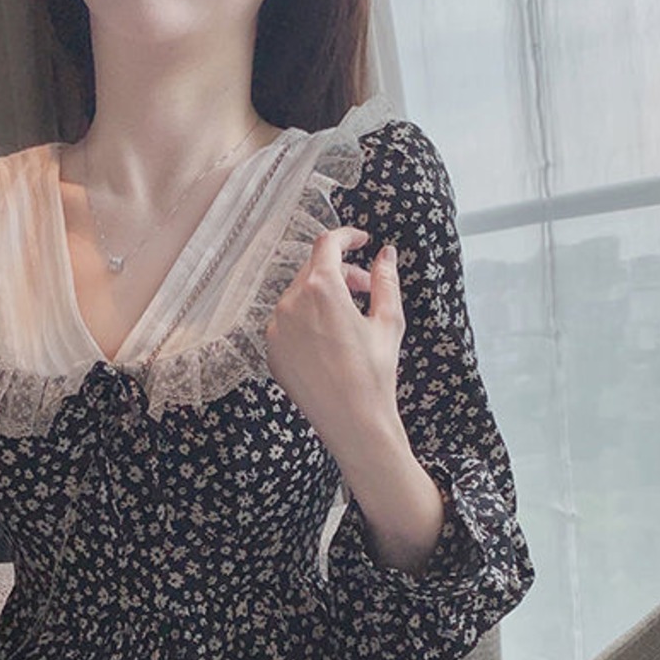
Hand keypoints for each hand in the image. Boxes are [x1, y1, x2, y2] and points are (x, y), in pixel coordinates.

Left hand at [265, 226, 405, 458]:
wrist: (353, 423)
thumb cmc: (375, 374)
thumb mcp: (388, 321)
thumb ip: (385, 280)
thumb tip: (386, 254)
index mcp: (320, 289)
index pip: (327, 243)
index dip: (346, 236)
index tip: (361, 241)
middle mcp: (290, 304)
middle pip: (314, 269)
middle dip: (342, 271)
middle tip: (366, 288)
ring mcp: (276, 328)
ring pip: (299, 295)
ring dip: (324, 295)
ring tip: (350, 318)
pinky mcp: (271, 351)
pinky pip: (288, 322)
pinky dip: (308, 319)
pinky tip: (331, 340)